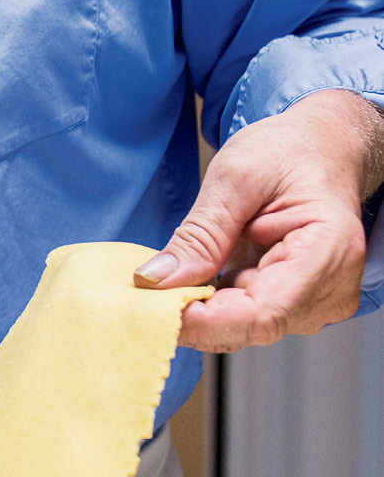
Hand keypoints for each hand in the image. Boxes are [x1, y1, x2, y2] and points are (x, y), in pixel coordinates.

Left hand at [134, 90, 383, 352]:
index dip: (202, 320)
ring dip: (201, 308)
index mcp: (328, 251)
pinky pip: (246, 318)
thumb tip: (156, 281)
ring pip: (243, 328)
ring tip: (175, 276)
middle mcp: (330, 288)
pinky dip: (214, 303)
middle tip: (147, 290)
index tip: (153, 305)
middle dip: (192, 315)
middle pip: (250, 327)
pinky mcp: (297, 303)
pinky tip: (199, 277)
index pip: (261, 314)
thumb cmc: (290, 151)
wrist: (321, 147)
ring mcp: (316, 301)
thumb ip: (200, 234)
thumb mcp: (236, 177)